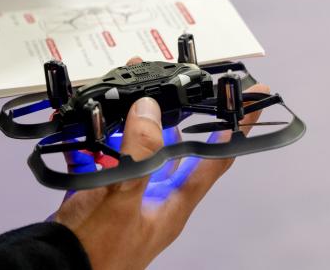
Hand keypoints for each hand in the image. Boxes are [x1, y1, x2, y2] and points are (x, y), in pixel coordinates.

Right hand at [51, 60, 268, 269]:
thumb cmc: (95, 250)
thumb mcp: (122, 197)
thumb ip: (140, 153)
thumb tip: (150, 109)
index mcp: (173, 202)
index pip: (216, 157)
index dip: (236, 128)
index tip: (253, 98)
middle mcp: (154, 197)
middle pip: (172, 145)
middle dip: (171, 110)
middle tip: (169, 78)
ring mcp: (125, 195)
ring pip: (133, 147)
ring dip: (125, 120)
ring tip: (120, 88)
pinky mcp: (95, 195)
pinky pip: (96, 159)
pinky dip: (88, 140)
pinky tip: (76, 120)